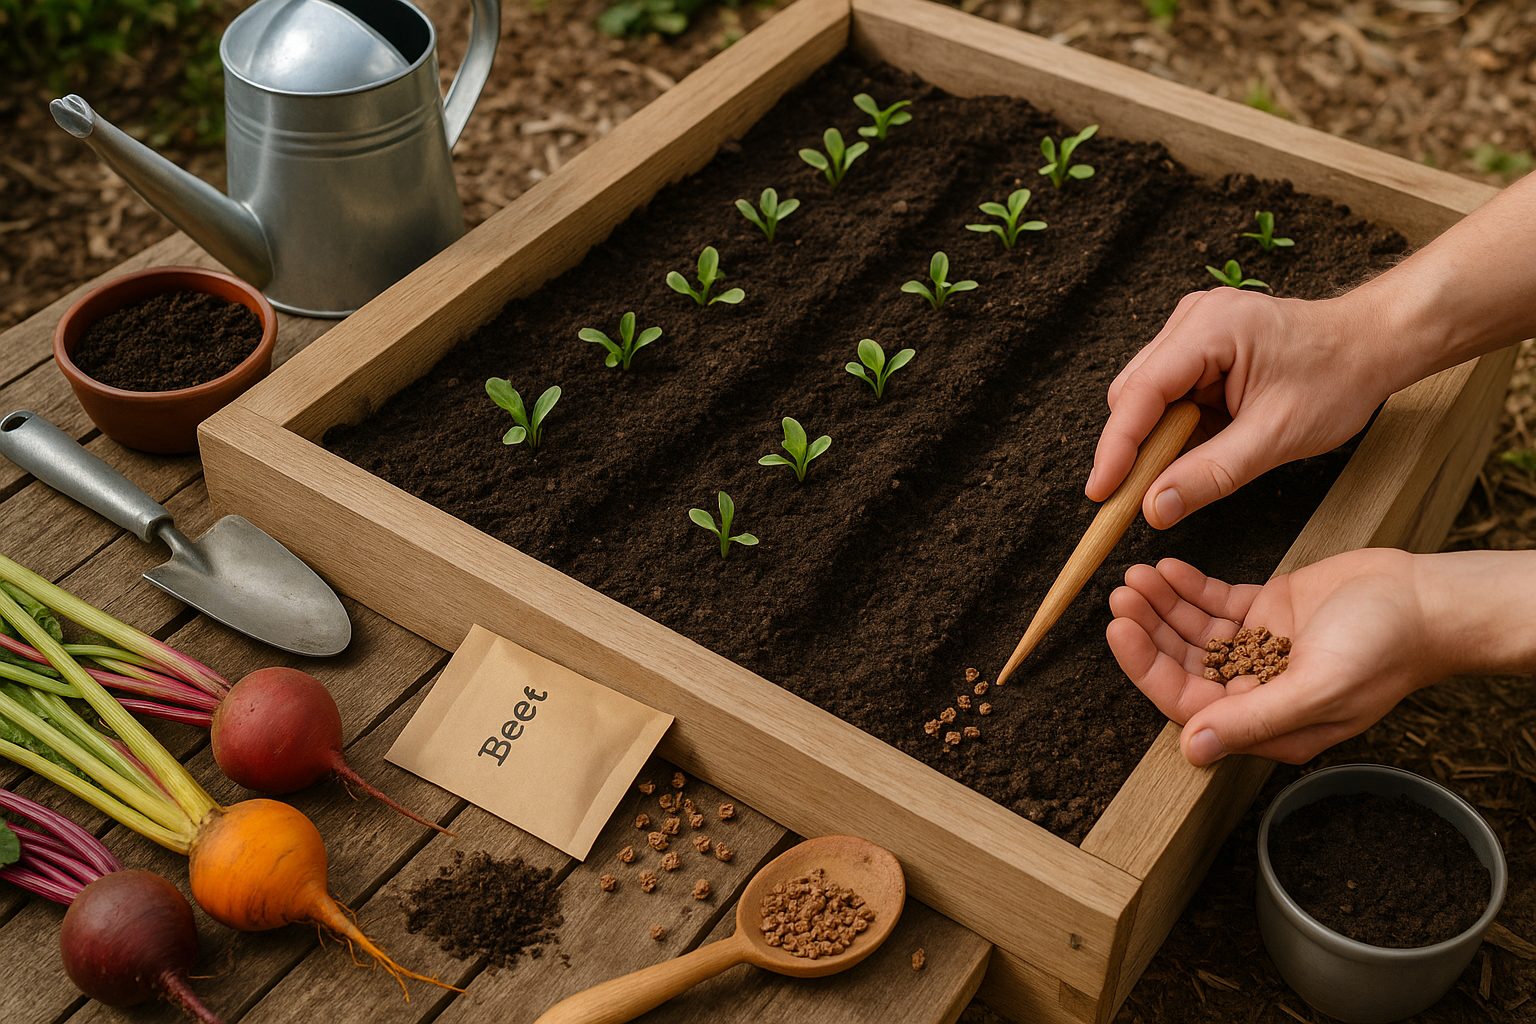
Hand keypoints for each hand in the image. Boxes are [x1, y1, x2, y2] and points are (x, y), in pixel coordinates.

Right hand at [1085, 288, 1397, 527]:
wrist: (1372, 345)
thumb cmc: (1336, 380)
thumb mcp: (1275, 438)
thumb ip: (1210, 474)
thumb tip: (1154, 508)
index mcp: (1210, 329)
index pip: (1140, 394)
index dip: (1115, 448)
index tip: (1101, 494)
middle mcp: (1192, 319)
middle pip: (1133, 394)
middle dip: (1136, 447)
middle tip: (1149, 495)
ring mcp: (1192, 327)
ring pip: (1145, 395)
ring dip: (1159, 436)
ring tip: (1193, 462)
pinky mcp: (1197, 343)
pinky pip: (1166, 391)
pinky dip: (1176, 425)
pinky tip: (1205, 438)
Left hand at [1106, 551, 1445, 765]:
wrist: (1428, 601)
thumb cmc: (1386, 650)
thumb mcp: (1318, 689)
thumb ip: (1253, 719)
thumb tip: (1192, 751)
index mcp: (1265, 723)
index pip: (1186, 701)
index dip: (1147, 667)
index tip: (1120, 629)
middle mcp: (1255, 689)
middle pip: (1183, 663)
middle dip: (1148, 630)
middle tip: (1120, 595)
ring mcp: (1259, 648)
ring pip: (1193, 630)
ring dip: (1162, 605)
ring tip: (1136, 575)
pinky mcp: (1268, 613)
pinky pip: (1216, 603)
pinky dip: (1189, 587)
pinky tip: (1167, 568)